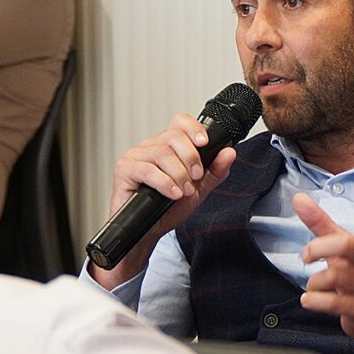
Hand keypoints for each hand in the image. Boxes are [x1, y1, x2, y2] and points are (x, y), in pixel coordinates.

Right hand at [89, 114, 235, 288]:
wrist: (150, 231)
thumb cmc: (168, 208)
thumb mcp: (199, 189)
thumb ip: (215, 171)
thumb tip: (229, 152)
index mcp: (170, 147)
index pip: (180, 122)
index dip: (194, 128)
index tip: (205, 143)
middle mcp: (152, 147)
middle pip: (174, 136)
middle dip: (191, 158)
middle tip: (196, 178)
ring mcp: (136, 156)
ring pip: (162, 153)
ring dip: (179, 174)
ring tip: (184, 191)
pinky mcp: (124, 170)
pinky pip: (147, 169)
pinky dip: (165, 183)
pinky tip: (173, 194)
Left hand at [294, 192, 353, 353]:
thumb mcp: (344, 245)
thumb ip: (321, 222)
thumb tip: (298, 198)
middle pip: (345, 245)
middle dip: (316, 249)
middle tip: (307, 257)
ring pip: (332, 276)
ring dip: (314, 282)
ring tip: (316, 285)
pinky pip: (332, 302)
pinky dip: (313, 300)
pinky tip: (311, 299)